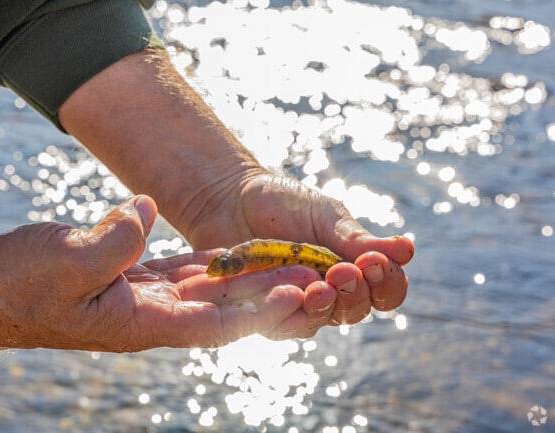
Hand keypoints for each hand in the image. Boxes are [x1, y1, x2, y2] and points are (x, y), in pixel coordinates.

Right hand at [0, 196, 318, 352]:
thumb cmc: (19, 285)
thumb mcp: (64, 260)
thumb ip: (113, 242)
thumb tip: (145, 212)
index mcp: (140, 322)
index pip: (214, 322)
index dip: (259, 310)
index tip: (299, 294)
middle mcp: (153, 315)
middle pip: (226, 308)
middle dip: (271, 293)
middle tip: (320, 276)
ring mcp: (147, 297)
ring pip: (213, 288)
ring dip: (253, 278)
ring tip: (297, 263)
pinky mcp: (137, 278)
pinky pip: (187, 272)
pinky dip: (218, 264)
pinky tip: (246, 252)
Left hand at [184, 172, 413, 334]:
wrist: (230, 197)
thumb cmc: (282, 203)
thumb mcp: (325, 216)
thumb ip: (358, 239)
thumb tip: (408, 249)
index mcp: (351, 269)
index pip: (384, 291)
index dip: (387, 283)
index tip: (377, 260)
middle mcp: (327, 293)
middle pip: (355, 311)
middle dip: (356, 294)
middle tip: (347, 271)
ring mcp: (294, 304)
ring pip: (320, 322)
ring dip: (327, 306)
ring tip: (323, 286)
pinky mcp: (261, 311)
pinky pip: (279, 323)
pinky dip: (289, 311)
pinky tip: (292, 294)